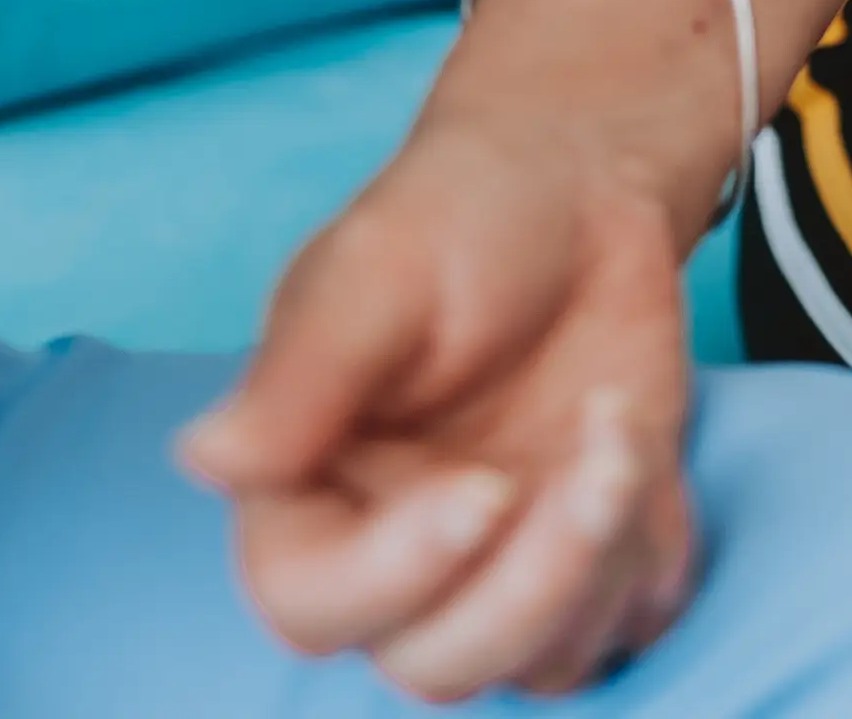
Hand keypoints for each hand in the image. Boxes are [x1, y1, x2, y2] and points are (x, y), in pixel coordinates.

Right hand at [177, 112, 700, 701]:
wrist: (582, 186)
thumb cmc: (460, 215)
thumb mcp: (376, 268)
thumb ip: (298, 375)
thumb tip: (204, 460)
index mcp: (308, 488)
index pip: (310, 603)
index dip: (395, 576)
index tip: (482, 491)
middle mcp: (398, 550)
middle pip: (433, 665)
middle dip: (528, 586)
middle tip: (594, 465)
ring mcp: (502, 565)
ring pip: (539, 665)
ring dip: (599, 564)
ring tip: (618, 433)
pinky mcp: (593, 559)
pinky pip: (626, 628)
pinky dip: (647, 559)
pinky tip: (637, 449)